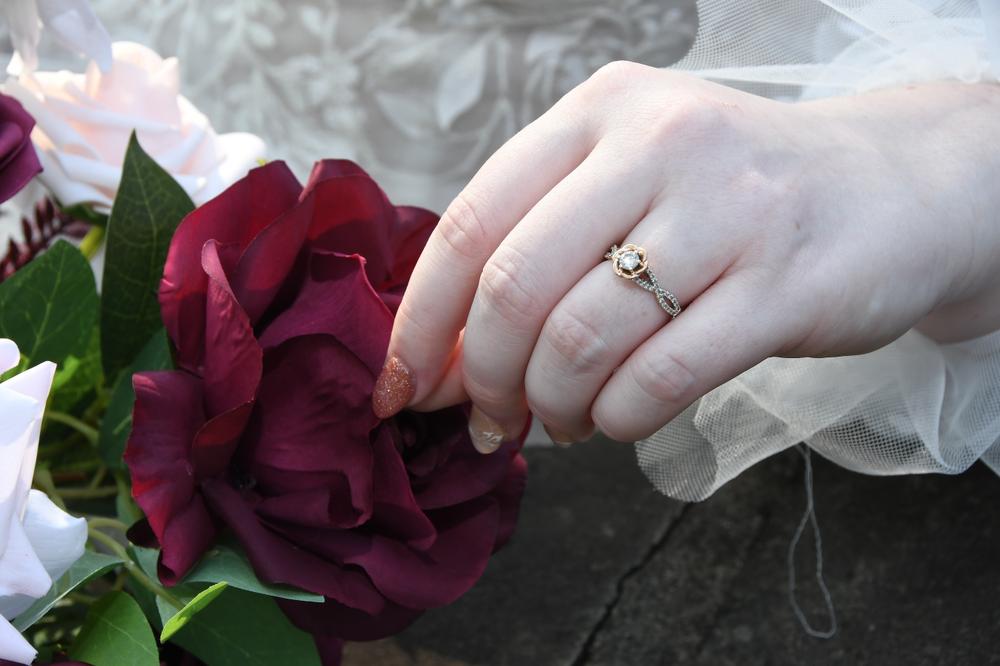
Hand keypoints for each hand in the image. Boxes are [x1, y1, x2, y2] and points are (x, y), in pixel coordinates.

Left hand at [371, 61, 999, 450]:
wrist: (890, 188)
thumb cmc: (731, 198)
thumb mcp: (628, 181)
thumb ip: (538, 247)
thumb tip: (443, 358)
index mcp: (598, 112)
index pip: (471, 223)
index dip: (421, 321)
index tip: (402, 387)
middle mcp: (658, 143)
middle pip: (516, 288)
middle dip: (485, 378)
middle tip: (490, 420)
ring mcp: (727, 209)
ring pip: (583, 339)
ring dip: (552, 406)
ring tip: (560, 421)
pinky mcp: (785, 282)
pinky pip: (659, 378)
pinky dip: (616, 419)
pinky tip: (616, 420)